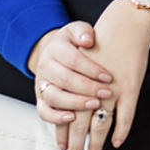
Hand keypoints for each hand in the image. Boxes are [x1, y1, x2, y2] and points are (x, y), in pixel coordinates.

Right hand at [28, 20, 114, 149]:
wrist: (53, 51)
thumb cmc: (71, 43)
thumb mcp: (77, 30)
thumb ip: (83, 32)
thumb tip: (87, 40)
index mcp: (55, 48)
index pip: (73, 60)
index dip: (92, 69)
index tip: (108, 77)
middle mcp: (45, 66)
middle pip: (65, 80)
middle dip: (89, 88)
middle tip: (106, 93)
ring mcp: (42, 84)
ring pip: (55, 97)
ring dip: (76, 103)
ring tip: (94, 105)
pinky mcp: (41, 99)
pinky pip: (44, 111)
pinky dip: (56, 117)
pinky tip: (72, 118)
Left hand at [67, 0, 149, 149]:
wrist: (125, 23)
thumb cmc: (103, 40)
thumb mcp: (82, 58)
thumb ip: (74, 80)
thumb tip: (67, 101)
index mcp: (76, 80)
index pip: (65, 112)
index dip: (63, 131)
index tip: (62, 146)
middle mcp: (90, 86)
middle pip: (79, 122)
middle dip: (76, 143)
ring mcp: (111, 89)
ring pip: (100, 123)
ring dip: (97, 142)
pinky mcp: (129, 87)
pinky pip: (125, 115)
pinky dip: (121, 130)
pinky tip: (117, 142)